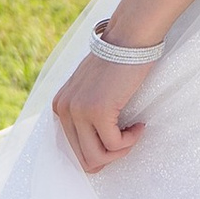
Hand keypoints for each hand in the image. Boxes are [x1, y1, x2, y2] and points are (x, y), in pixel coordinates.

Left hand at [53, 44, 154, 173]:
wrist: (129, 39)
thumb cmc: (118, 64)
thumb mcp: (92, 90)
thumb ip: (86, 114)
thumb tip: (96, 154)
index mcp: (59, 106)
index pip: (73, 150)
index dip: (99, 152)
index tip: (117, 140)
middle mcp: (63, 110)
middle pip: (84, 159)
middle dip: (110, 156)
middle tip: (128, 139)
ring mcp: (78, 111)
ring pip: (97, 158)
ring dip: (121, 151)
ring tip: (134, 132)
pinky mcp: (97, 111)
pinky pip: (115, 144)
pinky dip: (131, 140)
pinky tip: (140, 125)